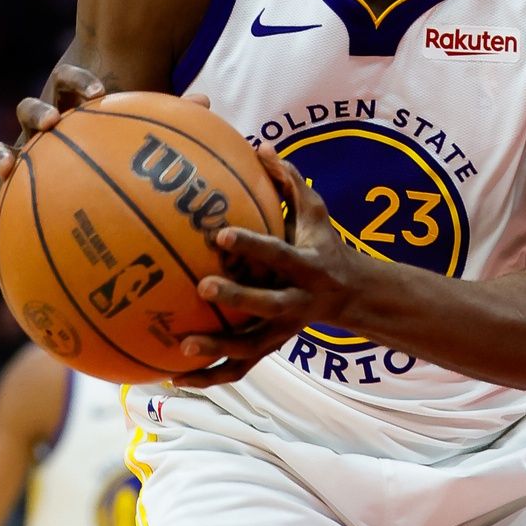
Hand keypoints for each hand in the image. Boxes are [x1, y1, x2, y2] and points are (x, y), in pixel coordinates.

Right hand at [0, 65, 208, 248]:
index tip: (98, 93)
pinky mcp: (10, 192)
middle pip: (29, 110)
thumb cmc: (119, 140)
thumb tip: (206, 102)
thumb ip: (168, 119)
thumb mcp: (143, 131)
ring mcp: (23, 157)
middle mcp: (43, 128)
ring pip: (1, 151)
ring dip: (1, 157)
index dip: (78, 81)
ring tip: (8, 169)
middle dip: (38, 113)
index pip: (68, 80)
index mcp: (71, 105)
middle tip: (53, 122)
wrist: (82, 156)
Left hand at [172, 148, 361, 387]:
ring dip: (216, 350)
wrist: (351, 295)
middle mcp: (296, 302)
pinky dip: (208, 376)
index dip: (252, 244)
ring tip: (181, 347)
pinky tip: (173, 378)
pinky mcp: (269, 349)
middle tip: (201, 286)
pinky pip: (237, 368)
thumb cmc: (326, 245)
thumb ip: (291, 181)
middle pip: (266, 304)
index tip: (221, 232)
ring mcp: (282, 331)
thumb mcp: (317, 212)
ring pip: (250, 348)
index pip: (279, 253)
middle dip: (236, 297)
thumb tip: (261, 147)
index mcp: (306, 266)